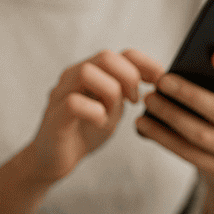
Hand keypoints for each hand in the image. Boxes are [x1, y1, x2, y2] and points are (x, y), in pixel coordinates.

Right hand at [28, 50, 143, 182]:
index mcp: (90, 72)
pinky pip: (74, 102)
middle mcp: (73, 76)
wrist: (55, 158)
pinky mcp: (54, 115)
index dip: (145, 64)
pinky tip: (99, 122)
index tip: (158, 82)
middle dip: (129, 77)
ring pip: (88, 72)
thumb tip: (156, 81)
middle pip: (106, 56)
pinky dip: (94, 112)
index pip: (121, 54)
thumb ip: (125, 93)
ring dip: (110, 92)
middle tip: (133, 101)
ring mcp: (61, 93)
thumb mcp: (113, 109)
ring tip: (113, 112)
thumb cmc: (85, 131)